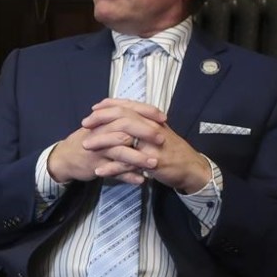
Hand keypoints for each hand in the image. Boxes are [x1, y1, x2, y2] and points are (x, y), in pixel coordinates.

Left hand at [84, 99, 210, 190]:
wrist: (191, 168)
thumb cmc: (172, 150)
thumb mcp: (158, 131)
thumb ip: (142, 123)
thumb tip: (124, 115)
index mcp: (151, 120)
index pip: (127, 106)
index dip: (109, 106)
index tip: (93, 109)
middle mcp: (151, 128)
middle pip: (122, 118)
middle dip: (100, 120)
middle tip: (84, 124)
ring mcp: (151, 146)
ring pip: (122, 139)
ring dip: (101, 141)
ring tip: (85, 146)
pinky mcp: (151, 163)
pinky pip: (127, 164)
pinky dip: (111, 168)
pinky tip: (98, 171)